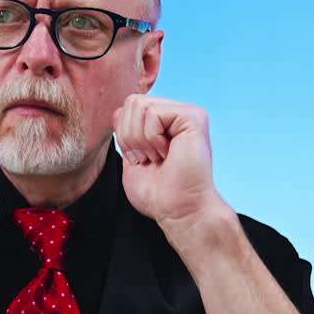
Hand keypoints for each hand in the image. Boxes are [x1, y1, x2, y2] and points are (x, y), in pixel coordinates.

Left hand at [113, 94, 226, 230]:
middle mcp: (178, 114)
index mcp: (164, 123)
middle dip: (129, 135)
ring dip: (139, 138)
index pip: (128, 108)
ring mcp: (188, 113)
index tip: (139, 159)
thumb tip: (119, 110)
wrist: (179, 211)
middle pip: (132, 102)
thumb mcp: (132, 157)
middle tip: (147, 159)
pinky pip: (154, 112)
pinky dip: (151, 137)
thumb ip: (126, 132)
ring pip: (140, 104)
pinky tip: (167, 154)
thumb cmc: (158, 194)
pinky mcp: (194, 117)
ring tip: (156, 157)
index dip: (123, 134)